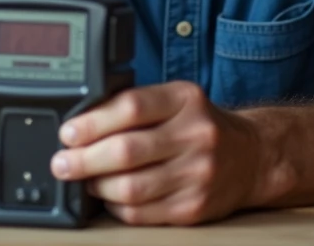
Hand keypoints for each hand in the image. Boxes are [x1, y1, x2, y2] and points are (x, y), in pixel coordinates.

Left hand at [49, 81, 260, 224]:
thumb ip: (135, 104)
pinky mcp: (194, 208)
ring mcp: (197, 174)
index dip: (92, 123)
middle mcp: (196, 135)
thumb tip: (80, 122)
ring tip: (86, 179)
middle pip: (126, 151)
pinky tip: (110, 197)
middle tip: (62, 163)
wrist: (251, 157)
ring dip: (97, 186)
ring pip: (130, 188)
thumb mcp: (176, 100)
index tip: (68, 133)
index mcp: (185, 99)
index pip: (131, 107)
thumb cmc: (200, 125)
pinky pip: (141, 213)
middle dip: (83, 160)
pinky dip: (116, 207)